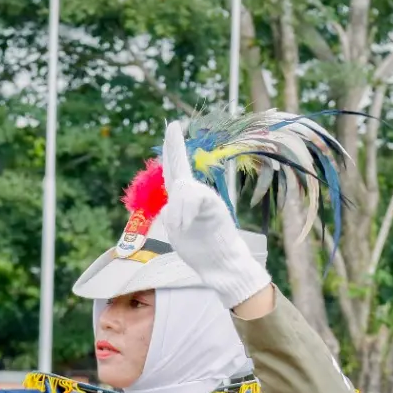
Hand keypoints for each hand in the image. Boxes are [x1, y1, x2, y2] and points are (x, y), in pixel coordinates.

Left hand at [154, 120, 270, 310]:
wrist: (222, 265)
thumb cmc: (201, 250)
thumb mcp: (177, 231)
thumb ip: (172, 214)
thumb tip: (170, 207)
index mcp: (183, 201)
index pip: (174, 171)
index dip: (171, 150)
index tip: (171, 127)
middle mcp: (194, 195)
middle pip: (180, 167)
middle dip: (174, 147)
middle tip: (172, 126)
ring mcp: (206, 199)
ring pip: (182, 189)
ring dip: (178, 208)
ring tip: (181, 228)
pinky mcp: (214, 206)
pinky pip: (195, 198)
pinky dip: (186, 211)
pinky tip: (185, 225)